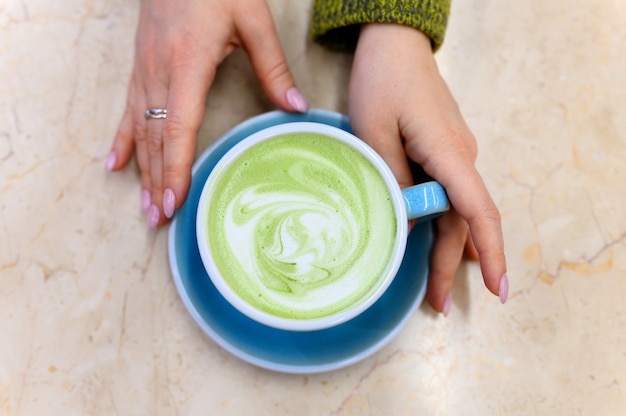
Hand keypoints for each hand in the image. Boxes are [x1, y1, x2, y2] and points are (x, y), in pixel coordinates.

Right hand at [105, 0, 307, 227]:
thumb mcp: (251, 19)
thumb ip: (272, 65)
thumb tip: (295, 106)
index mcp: (188, 64)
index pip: (178, 127)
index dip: (174, 167)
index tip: (173, 201)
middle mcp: (159, 73)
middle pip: (155, 138)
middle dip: (156, 181)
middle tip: (158, 220)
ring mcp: (144, 71)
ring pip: (138, 130)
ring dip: (140, 170)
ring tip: (143, 206)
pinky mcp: (139, 68)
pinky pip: (125, 111)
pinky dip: (121, 141)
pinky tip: (113, 165)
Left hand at [349, 24, 507, 313]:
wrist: (395, 44)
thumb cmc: (382, 82)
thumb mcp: (374, 133)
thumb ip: (390, 180)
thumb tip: (402, 225)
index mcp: (448, 153)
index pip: (477, 210)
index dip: (492, 251)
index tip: (499, 289)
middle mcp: (460, 157)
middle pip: (464, 221)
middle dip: (454, 265)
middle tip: (439, 305)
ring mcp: (454, 154)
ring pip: (457, 211)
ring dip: (449, 249)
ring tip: (436, 287)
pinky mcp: (443, 151)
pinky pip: (449, 196)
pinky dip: (445, 225)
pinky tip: (443, 246)